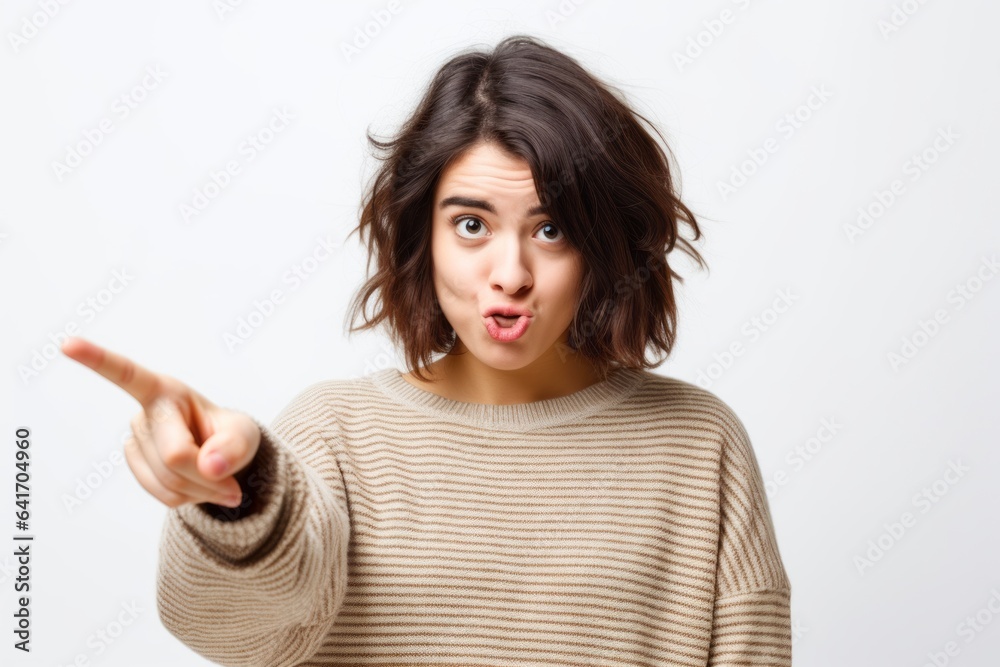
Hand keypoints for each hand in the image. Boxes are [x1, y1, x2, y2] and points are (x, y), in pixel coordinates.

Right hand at [61, 336, 260, 508]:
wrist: (220, 458)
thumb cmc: (229, 436)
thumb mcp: (245, 434)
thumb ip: (235, 447)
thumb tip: (210, 467)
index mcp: (166, 391)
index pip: (128, 375)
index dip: (98, 360)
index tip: (67, 344)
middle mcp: (144, 413)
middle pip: (175, 457)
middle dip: (209, 475)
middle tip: (231, 479)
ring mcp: (135, 441)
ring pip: (172, 482)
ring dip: (203, 490)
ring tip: (214, 475)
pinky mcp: (136, 466)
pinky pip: (168, 497)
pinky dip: (191, 498)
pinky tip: (197, 484)